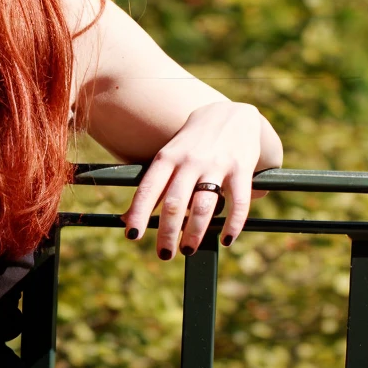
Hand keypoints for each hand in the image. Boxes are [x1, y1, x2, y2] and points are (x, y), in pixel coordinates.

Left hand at [123, 100, 267, 258]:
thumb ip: (152, 188)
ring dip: (195, 232)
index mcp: (168, 158)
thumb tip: (125, 220)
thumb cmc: (192, 144)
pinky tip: (226, 239)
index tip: (133, 237)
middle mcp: (191, 160)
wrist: (231, 113)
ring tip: (187, 250)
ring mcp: (217, 164)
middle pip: (175, 202)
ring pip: (204, 205)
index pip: (149, 188)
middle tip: (164, 254)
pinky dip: (233, 224)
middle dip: (167, 232)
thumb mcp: (168, 157)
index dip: (139, 213)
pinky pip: (238, 202)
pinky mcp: (242, 169)